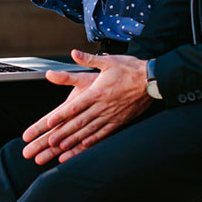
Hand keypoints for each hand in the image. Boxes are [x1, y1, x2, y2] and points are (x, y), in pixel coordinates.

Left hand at [21, 50, 151, 163]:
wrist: (153, 80)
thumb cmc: (130, 69)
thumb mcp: (108, 61)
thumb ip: (88, 59)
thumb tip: (74, 53)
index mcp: (97, 92)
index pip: (75, 106)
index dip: (61, 115)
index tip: (49, 123)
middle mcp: (103, 106)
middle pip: (79, 122)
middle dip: (64, 132)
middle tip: (50, 141)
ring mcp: (111, 115)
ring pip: (90, 130)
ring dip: (75, 139)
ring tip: (62, 147)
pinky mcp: (120, 121)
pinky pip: (104, 133)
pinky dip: (93, 140)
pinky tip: (84, 146)